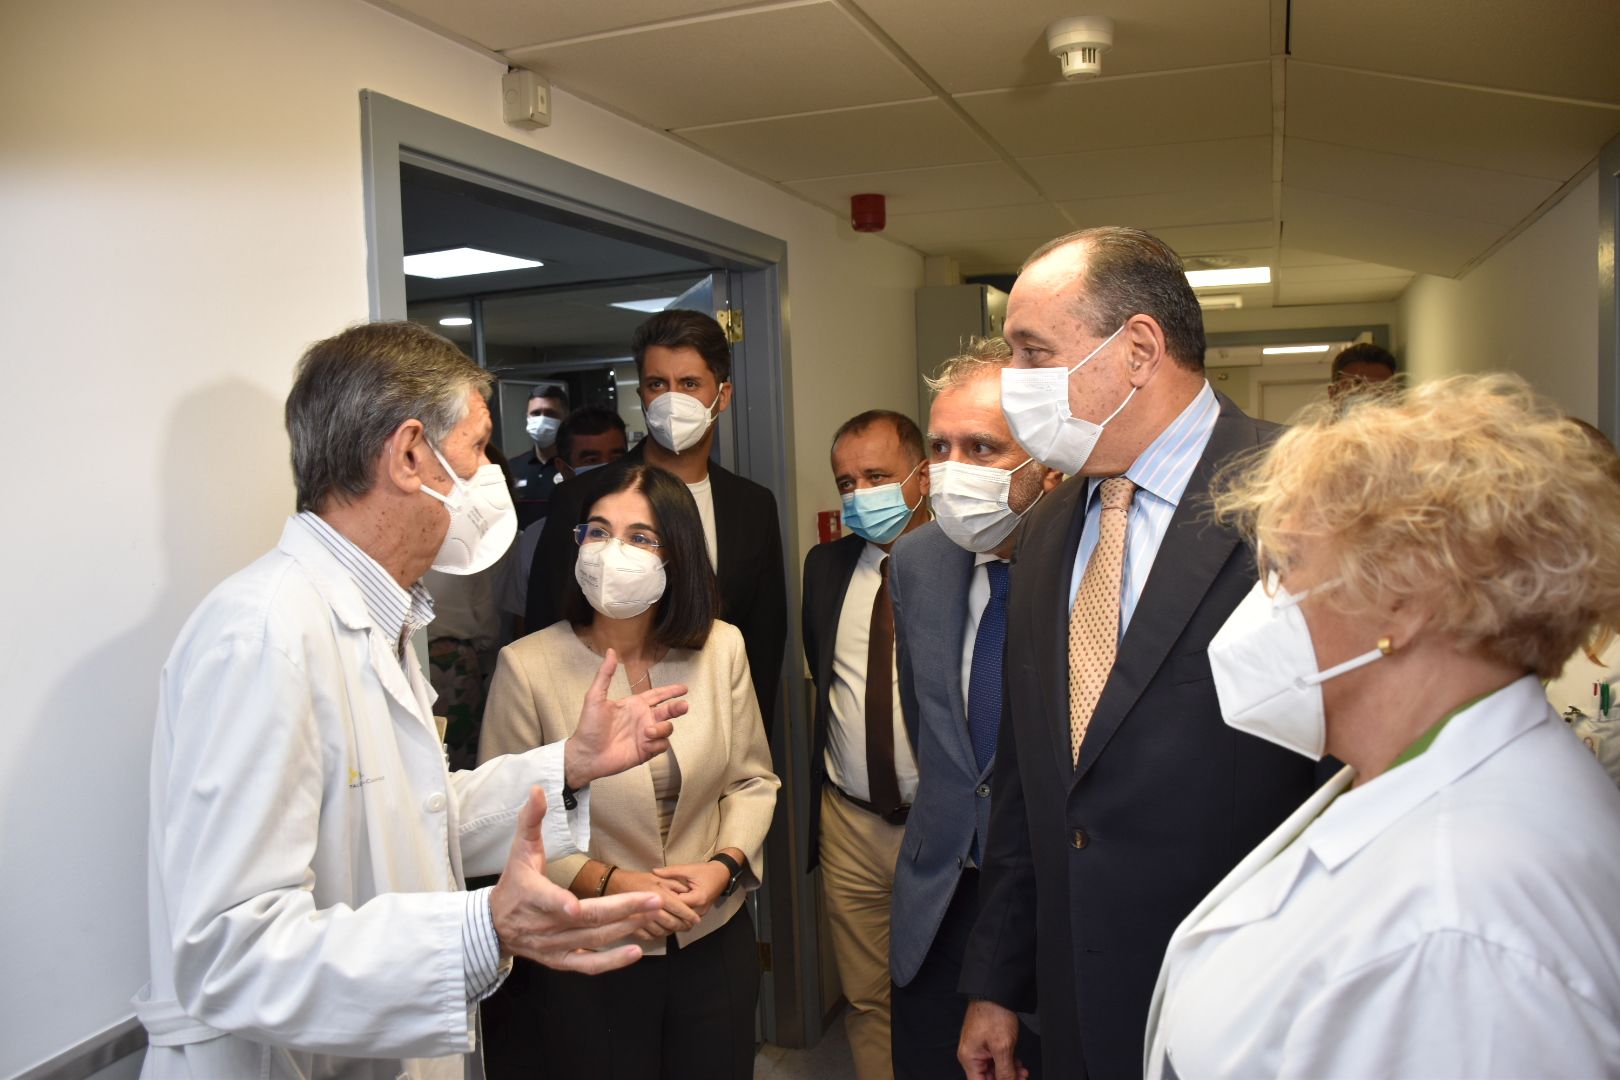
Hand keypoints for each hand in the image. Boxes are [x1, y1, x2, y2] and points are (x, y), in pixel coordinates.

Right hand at [490, 787, 663, 973]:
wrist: (495, 927)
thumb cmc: (514, 883)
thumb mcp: (519, 850)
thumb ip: (531, 820)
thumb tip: (538, 790)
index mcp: (532, 896)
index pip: (546, 901)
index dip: (560, 905)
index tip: (574, 908)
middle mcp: (544, 925)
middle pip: (586, 920)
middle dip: (622, 909)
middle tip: (653, 899)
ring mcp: (554, 946)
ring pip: (593, 940)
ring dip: (625, 927)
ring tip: (653, 913)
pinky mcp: (561, 960)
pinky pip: (589, 965)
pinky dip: (612, 962)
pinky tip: (637, 951)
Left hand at [564, 649, 687, 788]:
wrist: (587, 754)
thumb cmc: (589, 726)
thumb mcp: (595, 697)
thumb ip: (605, 674)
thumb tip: (611, 651)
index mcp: (634, 705)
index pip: (658, 695)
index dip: (671, 691)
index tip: (684, 688)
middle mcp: (643, 719)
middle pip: (668, 711)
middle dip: (678, 708)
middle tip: (684, 705)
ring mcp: (646, 736)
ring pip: (667, 729)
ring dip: (661, 729)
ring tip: (647, 732)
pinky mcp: (646, 751)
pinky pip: (662, 746)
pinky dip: (657, 744)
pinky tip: (645, 745)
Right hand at [606, 869, 700, 939]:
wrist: (614, 885)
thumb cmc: (637, 879)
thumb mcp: (658, 877)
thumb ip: (674, 885)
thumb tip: (688, 894)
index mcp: (657, 894)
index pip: (678, 908)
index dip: (690, 915)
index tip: (697, 920)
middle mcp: (649, 908)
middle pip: (672, 922)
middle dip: (683, 925)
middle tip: (690, 926)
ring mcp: (640, 920)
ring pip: (662, 932)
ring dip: (672, 931)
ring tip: (678, 928)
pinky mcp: (631, 928)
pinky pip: (649, 936)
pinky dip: (658, 935)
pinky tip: (663, 931)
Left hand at [651, 860, 732, 917]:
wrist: (722, 874)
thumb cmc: (706, 871)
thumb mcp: (688, 869)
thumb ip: (671, 871)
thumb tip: (654, 871)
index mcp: (698, 898)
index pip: (677, 903)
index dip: (664, 898)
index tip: (653, 892)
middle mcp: (700, 909)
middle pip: (678, 913)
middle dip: (666, 907)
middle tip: (652, 900)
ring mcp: (700, 914)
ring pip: (681, 917)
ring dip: (671, 911)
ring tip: (658, 904)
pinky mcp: (699, 914)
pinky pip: (685, 916)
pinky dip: (677, 912)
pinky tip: (668, 906)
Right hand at [958, 999, 1027, 1079]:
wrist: (995, 992)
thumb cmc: (993, 1013)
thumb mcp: (1003, 1047)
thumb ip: (1005, 1071)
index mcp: (970, 1058)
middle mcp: (971, 1055)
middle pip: (988, 1077)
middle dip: (1006, 1079)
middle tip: (1021, 1078)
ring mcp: (979, 1048)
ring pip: (994, 1069)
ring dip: (1009, 1072)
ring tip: (1022, 1072)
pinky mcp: (986, 1042)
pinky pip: (996, 1059)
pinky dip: (1008, 1063)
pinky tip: (1018, 1064)